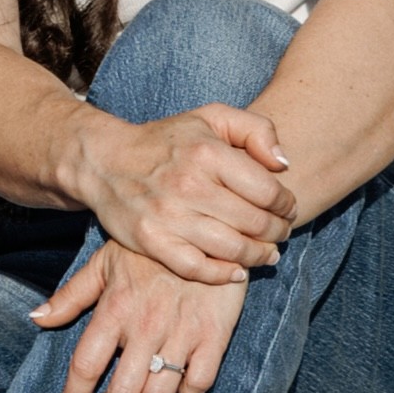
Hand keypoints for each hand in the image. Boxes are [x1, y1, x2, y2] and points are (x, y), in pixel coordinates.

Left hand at [35, 243, 248, 392]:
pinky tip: (178, 389)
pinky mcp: (214, 335)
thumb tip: (36, 319)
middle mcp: (145, 325)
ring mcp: (182, 332)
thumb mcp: (104, 264)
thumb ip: (70, 296)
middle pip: (122, 391)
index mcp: (115, 309)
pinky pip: (198, 383)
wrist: (206, 227)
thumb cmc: (148, 250)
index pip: (85, 366)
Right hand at [67, 103, 297, 286]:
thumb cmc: (166, 141)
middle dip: (278, 232)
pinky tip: (238, 271)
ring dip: (259, 255)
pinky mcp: (152, 241)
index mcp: (207, 153)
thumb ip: (256, 129)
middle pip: (254, 223)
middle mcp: (189, 185)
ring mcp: (169, 216)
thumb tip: (283, 165)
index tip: (287, 208)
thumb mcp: (211, 117)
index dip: (286, 204)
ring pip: (232, 249)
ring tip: (268, 253)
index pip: (267, 191)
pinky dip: (224, 275)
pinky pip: (197, 268)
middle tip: (281, 233)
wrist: (105, 161)